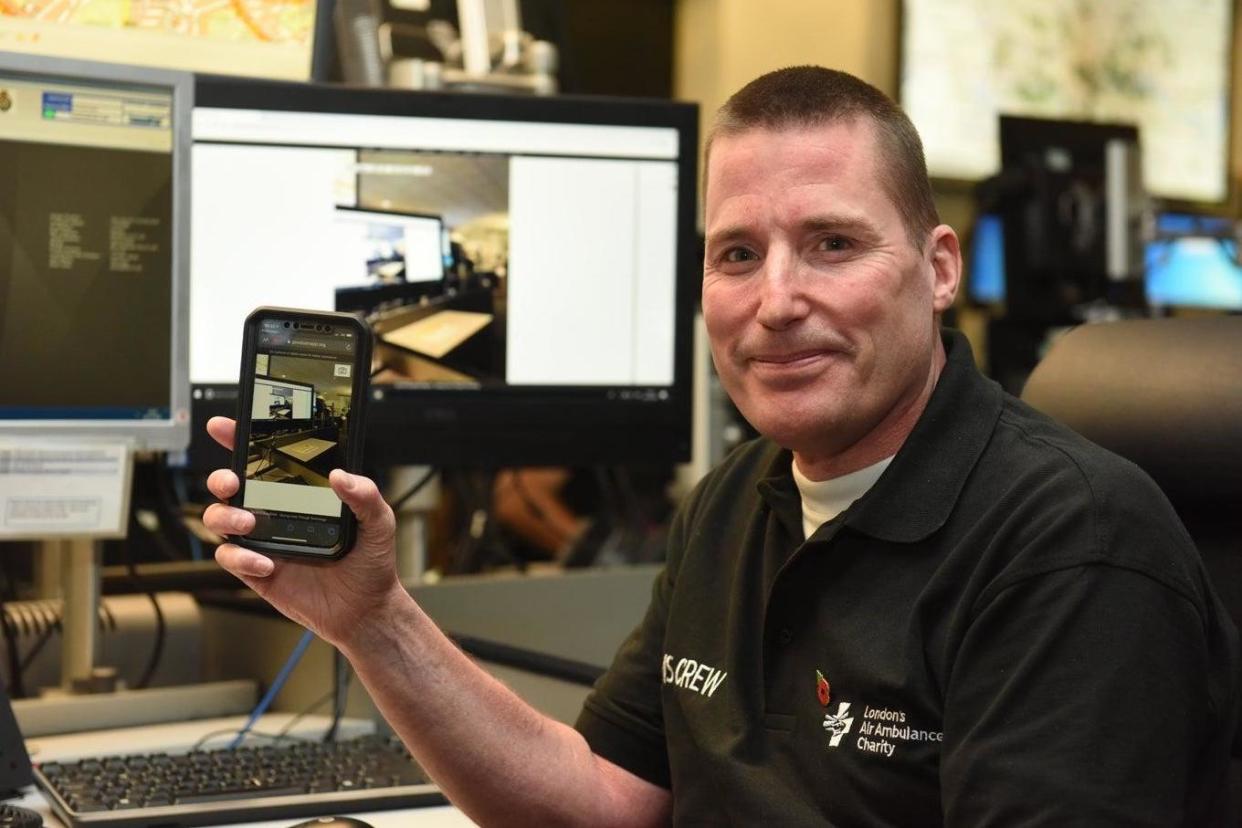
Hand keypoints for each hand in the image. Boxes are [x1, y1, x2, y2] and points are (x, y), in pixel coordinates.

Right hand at [201, 416, 404, 647]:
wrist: (365, 609)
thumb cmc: (370, 562)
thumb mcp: (378, 522)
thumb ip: (365, 494)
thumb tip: (340, 475)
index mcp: (300, 492)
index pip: (264, 459)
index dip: (239, 438)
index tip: (224, 426)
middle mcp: (275, 511)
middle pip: (229, 485)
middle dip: (221, 477)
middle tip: (234, 482)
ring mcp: (262, 540)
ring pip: (219, 518)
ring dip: (225, 516)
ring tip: (250, 524)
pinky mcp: (255, 571)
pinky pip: (230, 557)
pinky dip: (241, 558)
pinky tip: (267, 563)